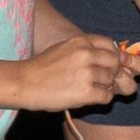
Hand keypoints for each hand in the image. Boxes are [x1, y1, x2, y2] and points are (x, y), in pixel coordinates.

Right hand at [14, 27, 139, 110]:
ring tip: (91, 89)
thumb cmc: (43, 68)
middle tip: (101, 80)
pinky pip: (107, 96)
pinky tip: (90, 97)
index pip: (110, 45)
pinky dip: (103, 98)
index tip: (105, 65)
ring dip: (106, 86)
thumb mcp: (64, 48)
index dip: (111, 56)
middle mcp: (86, 54)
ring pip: (112, 80)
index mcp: (81, 41)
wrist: (24, 83)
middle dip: (112, 72)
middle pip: (115, 62)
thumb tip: (114, 58)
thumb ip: (86, 50)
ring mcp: (87, 73)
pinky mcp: (86, 92)